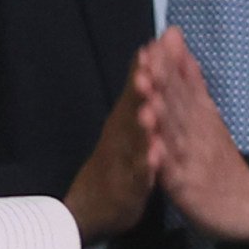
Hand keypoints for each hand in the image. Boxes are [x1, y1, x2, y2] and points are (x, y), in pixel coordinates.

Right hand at [66, 63, 153, 241]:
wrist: (91, 205)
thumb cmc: (116, 158)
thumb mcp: (128, 120)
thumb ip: (140, 88)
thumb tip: (148, 51)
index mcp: (126, 118)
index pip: (137, 88)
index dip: (147, 67)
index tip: (156, 43)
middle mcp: (121, 135)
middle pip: (132, 108)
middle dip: (141, 89)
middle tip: (149, 67)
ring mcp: (122, 161)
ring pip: (133, 142)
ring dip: (142, 127)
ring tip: (150, 112)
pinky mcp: (127, 188)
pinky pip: (137, 177)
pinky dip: (145, 168)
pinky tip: (154, 160)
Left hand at [135, 30, 248, 242]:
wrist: (244, 205)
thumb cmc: (219, 158)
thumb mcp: (208, 114)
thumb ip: (192, 81)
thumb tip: (177, 43)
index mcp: (200, 115)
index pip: (184, 85)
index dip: (169, 65)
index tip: (156, 42)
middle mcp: (196, 132)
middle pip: (179, 103)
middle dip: (163, 80)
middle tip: (148, 58)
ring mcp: (192, 158)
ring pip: (174, 133)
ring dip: (160, 112)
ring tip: (147, 92)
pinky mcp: (186, 186)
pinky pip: (173, 171)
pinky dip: (163, 158)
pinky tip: (152, 147)